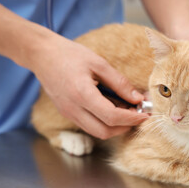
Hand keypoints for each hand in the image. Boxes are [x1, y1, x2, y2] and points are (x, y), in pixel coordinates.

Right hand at [29, 35, 148, 138]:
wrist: (42, 55)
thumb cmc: (70, 55)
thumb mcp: (99, 64)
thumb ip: (120, 83)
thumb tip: (138, 98)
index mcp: (82, 94)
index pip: (112, 117)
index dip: (132, 119)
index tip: (145, 115)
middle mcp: (73, 109)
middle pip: (105, 132)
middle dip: (125, 127)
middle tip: (138, 116)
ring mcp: (69, 113)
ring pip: (97, 132)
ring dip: (115, 127)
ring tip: (128, 113)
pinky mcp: (68, 114)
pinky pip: (89, 126)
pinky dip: (105, 123)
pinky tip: (114, 111)